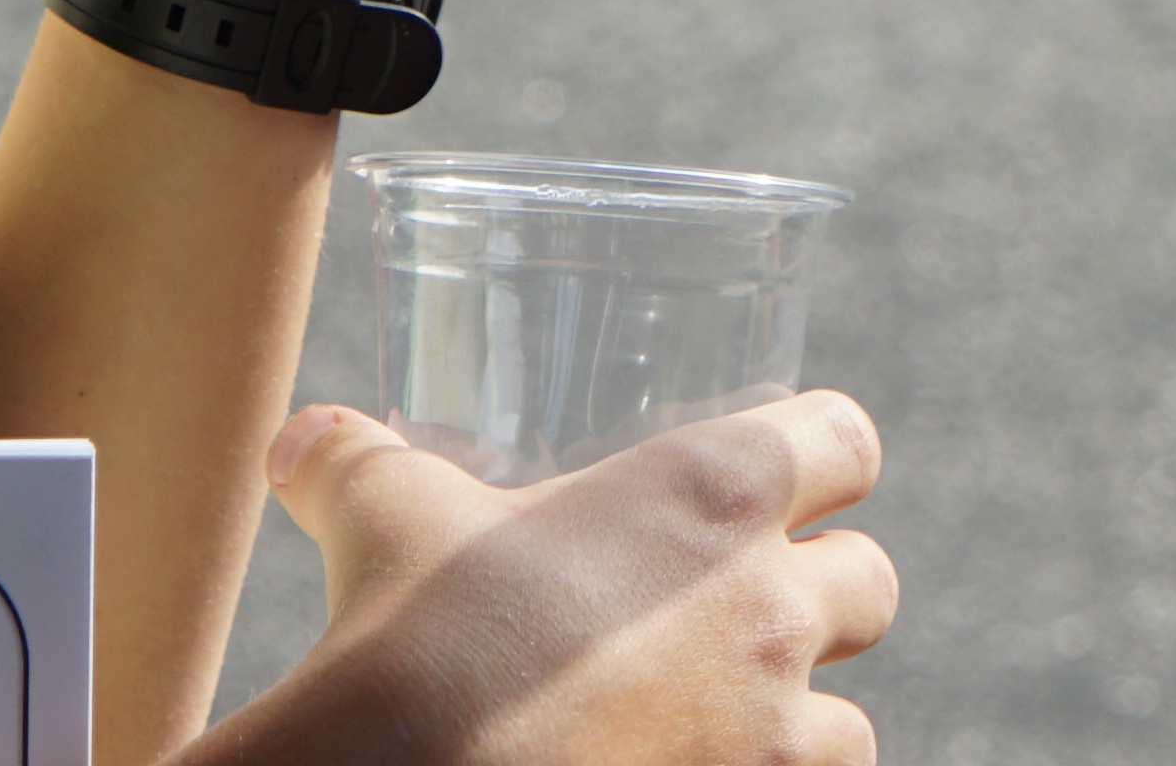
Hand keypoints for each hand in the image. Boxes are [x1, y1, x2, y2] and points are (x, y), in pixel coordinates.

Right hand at [202, 396, 896, 765]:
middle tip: (743, 611)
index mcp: (716, 494)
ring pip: (852, 728)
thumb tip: (303, 443)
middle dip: (821, 596)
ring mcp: (773, 738)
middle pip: (872, 582)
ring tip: (723, 728)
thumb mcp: (386, 513)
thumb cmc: (412, 629)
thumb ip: (357, 463)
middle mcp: (772, 610)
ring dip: (801, 725)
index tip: (790, 474)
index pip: (847, 439)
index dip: (824, 454)